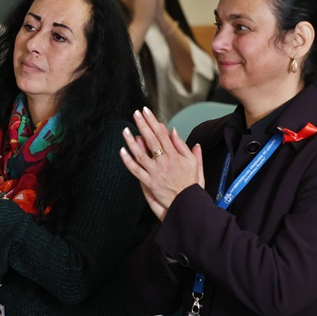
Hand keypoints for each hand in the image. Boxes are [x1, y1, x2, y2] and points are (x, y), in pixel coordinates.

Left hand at [119, 106, 203, 220]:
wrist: (188, 203)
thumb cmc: (191, 183)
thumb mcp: (194, 163)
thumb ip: (183, 146)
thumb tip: (174, 131)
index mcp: (175, 156)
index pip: (162, 134)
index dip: (153, 122)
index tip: (147, 112)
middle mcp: (164, 162)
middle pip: (151, 140)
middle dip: (143, 125)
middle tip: (136, 114)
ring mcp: (155, 172)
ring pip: (140, 154)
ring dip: (131, 141)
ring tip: (125, 130)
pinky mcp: (149, 182)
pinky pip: (136, 170)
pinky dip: (128, 161)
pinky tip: (122, 151)